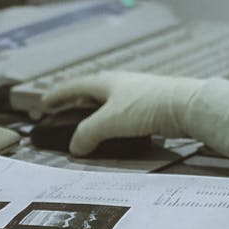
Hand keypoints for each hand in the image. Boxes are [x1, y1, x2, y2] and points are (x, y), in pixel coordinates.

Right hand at [40, 70, 203, 155]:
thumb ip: (87, 134)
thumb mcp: (110, 121)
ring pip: (108, 102)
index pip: (74, 86)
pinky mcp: (150, 105)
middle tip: (61, 114)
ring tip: (86, 127)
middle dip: (75, 103)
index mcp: (106, 82)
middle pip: (91, 92)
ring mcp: (136, 93)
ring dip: (94, 113)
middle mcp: (120, 83)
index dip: (57, 95)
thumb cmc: (147, 107)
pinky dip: (112, 121)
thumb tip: (75, 147)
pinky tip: (115, 132)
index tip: (42, 103)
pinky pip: (123, 113)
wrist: (186, 105)